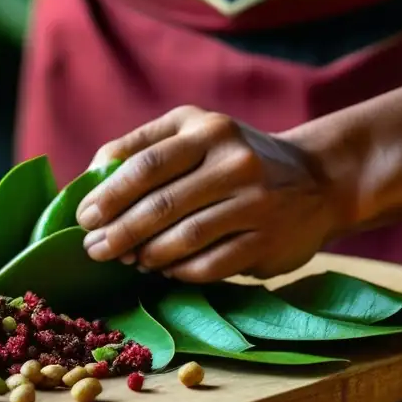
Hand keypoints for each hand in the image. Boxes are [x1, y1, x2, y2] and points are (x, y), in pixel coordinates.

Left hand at [76, 106, 344, 282]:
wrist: (317, 178)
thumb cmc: (233, 156)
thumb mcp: (194, 132)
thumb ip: (143, 146)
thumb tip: (90, 177)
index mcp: (207, 130)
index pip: (145, 164)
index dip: (108, 195)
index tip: (83, 217)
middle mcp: (234, 161)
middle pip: (161, 204)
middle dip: (119, 232)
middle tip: (95, 248)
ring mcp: (256, 202)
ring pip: (184, 238)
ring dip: (146, 255)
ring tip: (127, 260)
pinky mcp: (268, 241)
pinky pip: (210, 265)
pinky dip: (178, 271)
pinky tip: (162, 270)